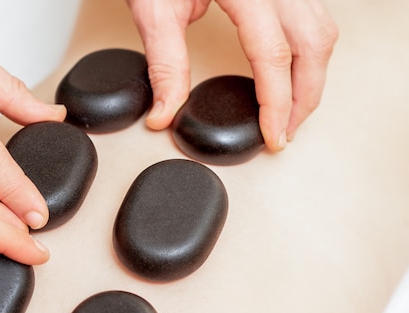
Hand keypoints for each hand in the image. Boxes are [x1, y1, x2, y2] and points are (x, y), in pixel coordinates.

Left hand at [126, 0, 338, 150]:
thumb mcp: (155, 10)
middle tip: (284, 132)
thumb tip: (165, 111)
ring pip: (322, 32)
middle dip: (304, 97)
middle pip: (312, 46)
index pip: (273, 55)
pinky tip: (293, 75)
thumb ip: (164, 64)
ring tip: (291, 111)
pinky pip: (314, 19)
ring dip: (313, 77)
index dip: (276, 102)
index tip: (272, 134)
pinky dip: (309, 55)